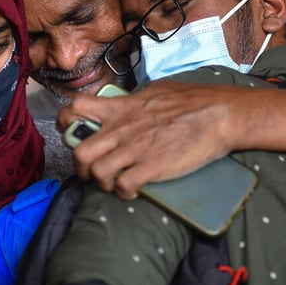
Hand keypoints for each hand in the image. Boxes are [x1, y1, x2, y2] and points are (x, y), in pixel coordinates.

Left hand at [57, 80, 244, 198]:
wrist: (219, 115)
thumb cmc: (194, 100)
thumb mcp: (156, 91)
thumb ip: (135, 101)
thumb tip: (128, 104)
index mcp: (121, 108)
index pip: (76, 108)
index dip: (66, 123)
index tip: (70, 132)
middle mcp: (121, 128)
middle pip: (79, 151)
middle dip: (80, 167)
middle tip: (92, 171)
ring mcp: (134, 149)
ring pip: (96, 172)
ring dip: (100, 183)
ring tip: (114, 183)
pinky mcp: (150, 168)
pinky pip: (122, 187)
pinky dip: (123, 193)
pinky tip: (133, 191)